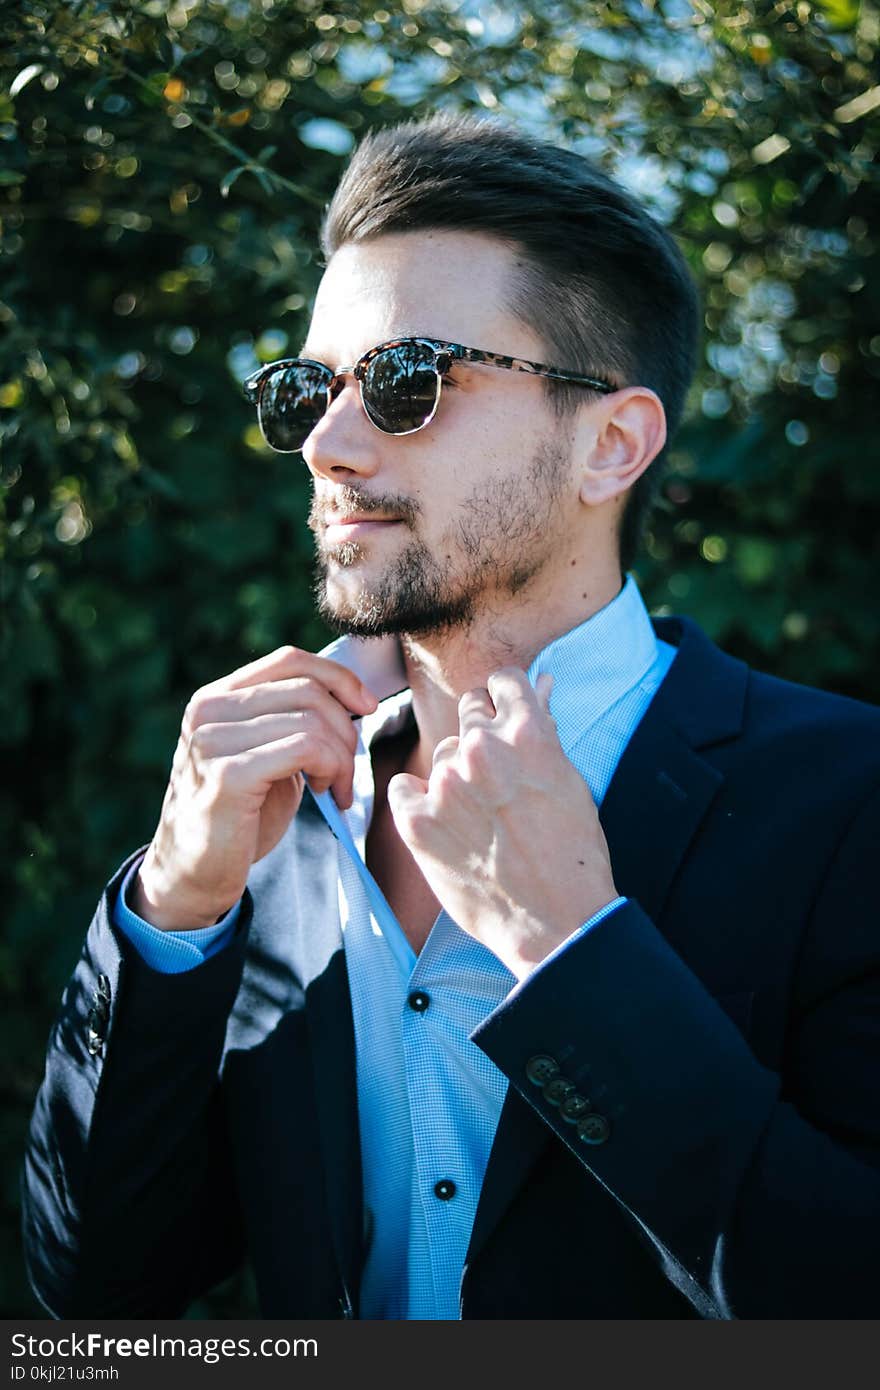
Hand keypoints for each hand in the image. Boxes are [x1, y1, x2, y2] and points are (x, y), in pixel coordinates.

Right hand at [134, 646, 377, 929]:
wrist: (193, 875)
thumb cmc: (240, 816)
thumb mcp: (264, 755)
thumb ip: (288, 719)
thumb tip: (349, 693)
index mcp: (214, 698)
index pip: (289, 661)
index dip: (338, 677)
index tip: (367, 706)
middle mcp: (207, 711)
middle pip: (307, 691)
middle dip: (346, 728)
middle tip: (348, 771)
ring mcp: (213, 741)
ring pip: (312, 721)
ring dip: (342, 757)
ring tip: (336, 788)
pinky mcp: (228, 775)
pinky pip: (306, 748)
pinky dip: (332, 768)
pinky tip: (328, 795)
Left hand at [387, 669, 617, 979]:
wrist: (555, 923)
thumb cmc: (573, 853)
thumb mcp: (568, 781)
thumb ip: (544, 729)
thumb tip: (538, 683)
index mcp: (527, 732)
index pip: (502, 681)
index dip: (506, 702)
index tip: (506, 722)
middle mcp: (482, 750)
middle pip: (468, 710)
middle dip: (482, 736)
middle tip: (497, 779)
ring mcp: (445, 784)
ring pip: (442, 754)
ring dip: (455, 775)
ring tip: (482, 818)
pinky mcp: (416, 820)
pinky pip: (403, 786)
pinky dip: (419, 802)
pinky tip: (446, 826)